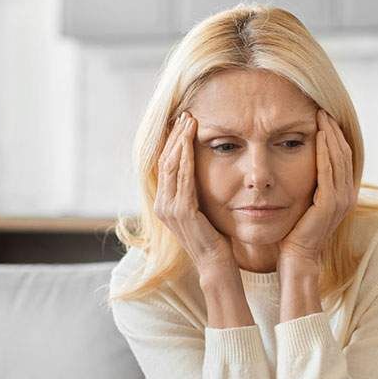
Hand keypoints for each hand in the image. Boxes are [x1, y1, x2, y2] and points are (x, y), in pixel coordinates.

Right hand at [154, 112, 234, 271]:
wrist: (215, 265)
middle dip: (175, 136)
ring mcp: (169, 209)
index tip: (183, 122)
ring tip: (190, 121)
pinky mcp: (182, 212)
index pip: (165, 165)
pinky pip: (183, 178)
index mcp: (164, 204)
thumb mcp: (202, 211)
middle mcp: (162, 205)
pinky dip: (186, 157)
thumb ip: (196, 193)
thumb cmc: (214, 239)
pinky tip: (192, 141)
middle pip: (164, 161)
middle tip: (186, 113)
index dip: (172, 142)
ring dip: (180, 141)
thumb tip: (200, 172)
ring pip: (171, 165)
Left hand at [279, 110, 356, 262]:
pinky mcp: (329, 205)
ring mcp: (340, 200)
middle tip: (322, 109)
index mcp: (343, 193)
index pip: (342, 156)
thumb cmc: (295, 232)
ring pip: (338, 158)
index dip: (335, 136)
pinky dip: (325, 152)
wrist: (297, 258)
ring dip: (330, 136)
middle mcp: (347, 194)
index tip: (322, 117)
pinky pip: (328, 172)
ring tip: (321, 117)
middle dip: (333, 130)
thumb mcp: (305, 202)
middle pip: (344, 153)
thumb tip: (300, 162)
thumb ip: (310, 185)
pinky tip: (318, 137)